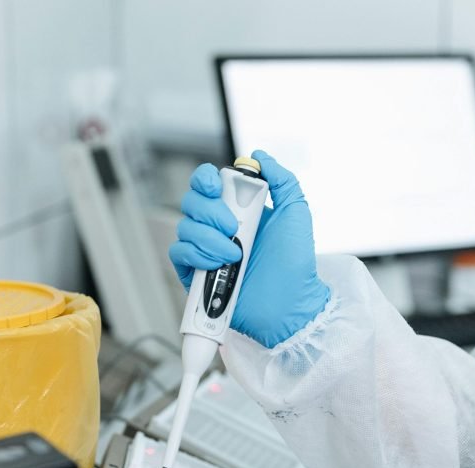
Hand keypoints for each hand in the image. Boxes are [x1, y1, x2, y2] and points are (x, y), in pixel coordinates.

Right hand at [169, 149, 329, 347]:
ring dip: (209, 238)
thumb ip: (281, 180)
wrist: (289, 304)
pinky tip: (218, 264)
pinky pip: (179, 253)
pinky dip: (197, 255)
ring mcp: (205, 252)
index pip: (206, 184)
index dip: (203, 179)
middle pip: (190, 202)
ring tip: (235, 254)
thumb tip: (258, 156)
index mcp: (237, 210)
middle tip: (234, 228)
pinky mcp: (196, 275)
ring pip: (184, 228)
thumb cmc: (295, 263)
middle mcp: (217, 228)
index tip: (214, 185)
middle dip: (210, 211)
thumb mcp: (295, 212)